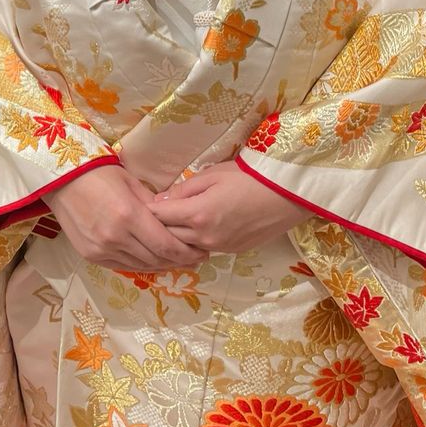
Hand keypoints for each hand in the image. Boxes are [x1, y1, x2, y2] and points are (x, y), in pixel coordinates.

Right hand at [42, 164, 207, 271]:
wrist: (62, 181)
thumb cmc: (99, 174)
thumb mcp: (132, 182)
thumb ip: (153, 204)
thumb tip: (174, 218)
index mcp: (128, 215)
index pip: (165, 244)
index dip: (186, 252)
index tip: (201, 250)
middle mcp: (115, 237)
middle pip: (155, 259)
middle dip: (179, 260)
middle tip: (196, 258)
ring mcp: (101, 250)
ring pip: (140, 266)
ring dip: (162, 265)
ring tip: (178, 261)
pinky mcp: (91, 256)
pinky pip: (123, 266)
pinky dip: (141, 264)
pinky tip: (153, 260)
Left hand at [147, 160, 309, 253]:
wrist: (285, 195)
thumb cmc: (249, 177)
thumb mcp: (214, 174)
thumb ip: (185, 188)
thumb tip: (161, 200)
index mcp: (198, 214)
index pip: (160, 217)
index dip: (148, 210)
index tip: (140, 203)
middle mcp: (204, 237)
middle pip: (168, 237)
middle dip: (157, 226)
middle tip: (150, 215)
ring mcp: (218, 248)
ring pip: (185, 248)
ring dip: (175, 237)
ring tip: (170, 224)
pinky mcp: (231, 252)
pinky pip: (203, 249)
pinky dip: (193, 242)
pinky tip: (194, 230)